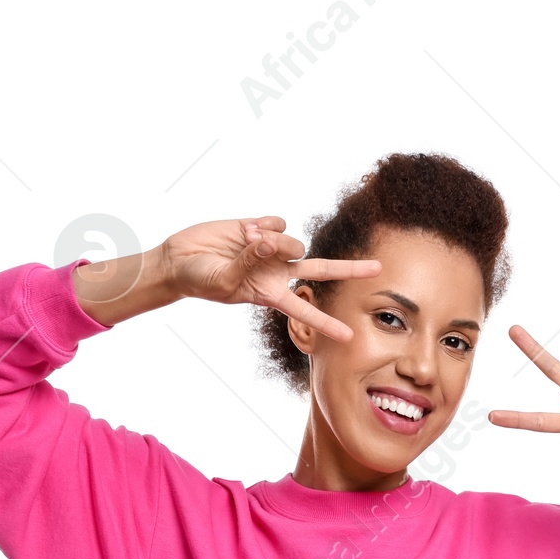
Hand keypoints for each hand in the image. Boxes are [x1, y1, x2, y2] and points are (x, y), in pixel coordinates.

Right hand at [161, 216, 379, 339]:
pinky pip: (277, 221)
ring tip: (246, 243)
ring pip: (293, 240)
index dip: (327, 323)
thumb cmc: (200, 280)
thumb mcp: (225, 280)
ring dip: (272, 242)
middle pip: (321, 270)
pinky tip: (246, 231)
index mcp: (270, 295)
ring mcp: (272, 249)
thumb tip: (270, 241)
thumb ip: (250, 262)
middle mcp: (277, 272)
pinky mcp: (261, 227)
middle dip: (349, 270)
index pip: (305, 310)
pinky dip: (264, 226)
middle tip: (378, 268)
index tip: (349, 337)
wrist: (181, 260)